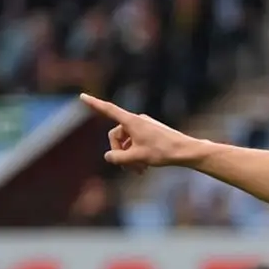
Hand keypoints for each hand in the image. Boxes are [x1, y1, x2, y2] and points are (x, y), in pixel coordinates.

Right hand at [81, 93, 201, 169]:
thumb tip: (108, 157)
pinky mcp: (151, 133)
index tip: (82, 97)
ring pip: (128, 142)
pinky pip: (137, 143)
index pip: (108, 110)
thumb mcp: (137, 157)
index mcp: (131, 121)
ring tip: (138, 171)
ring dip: (129, 157)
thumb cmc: (163, 152)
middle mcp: (137, 120)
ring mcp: (144, 126)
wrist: (186, 151)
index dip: (94, 104)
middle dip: (119, 153)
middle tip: (128, 169)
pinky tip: (144, 168)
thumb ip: (118, 158)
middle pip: (117, 136)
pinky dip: (137, 154)